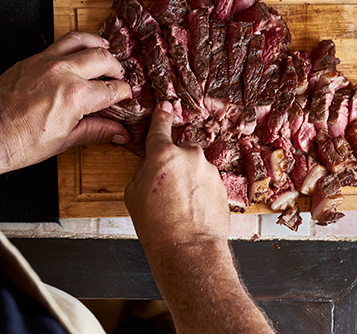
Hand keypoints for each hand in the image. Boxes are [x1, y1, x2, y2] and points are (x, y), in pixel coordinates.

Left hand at [0, 32, 131, 183]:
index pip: (112, 89)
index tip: (126, 96)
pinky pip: (59, 43)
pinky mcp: (32, 59)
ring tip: (105, 51)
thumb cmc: (20, 142)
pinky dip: (74, 45)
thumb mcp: (65, 140)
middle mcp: (64, 73)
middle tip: (119, 77)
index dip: (124, 93)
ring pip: (81, 40)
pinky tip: (77, 52)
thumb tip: (118, 132)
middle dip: (116, 68)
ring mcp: (47, 62)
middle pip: (103, 59)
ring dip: (98, 45)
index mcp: (76, 96)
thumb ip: (96, 131)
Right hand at [124, 102, 274, 333]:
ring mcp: (210, 170)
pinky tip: (193, 211)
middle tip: (165, 190)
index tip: (165, 106)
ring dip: (188, 181)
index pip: (160, 127)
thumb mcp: (133, 194)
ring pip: (195, 169)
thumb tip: (153, 168)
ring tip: (179, 207)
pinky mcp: (223, 185)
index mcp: (163, 154)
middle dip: (174, 165)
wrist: (189, 249)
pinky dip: (200, 193)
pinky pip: (207, 183)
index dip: (161, 116)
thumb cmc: (157, 225)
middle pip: (180, 152)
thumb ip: (144, 171)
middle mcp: (190, 156)